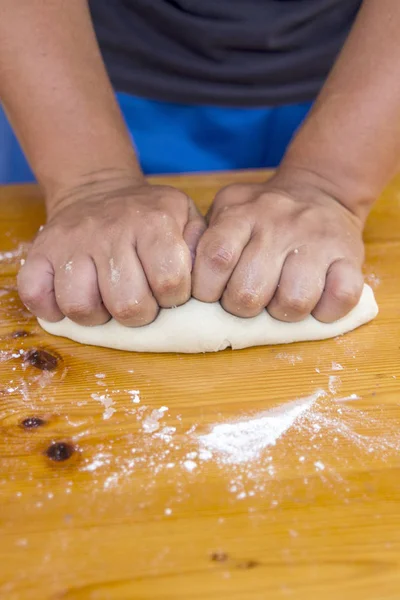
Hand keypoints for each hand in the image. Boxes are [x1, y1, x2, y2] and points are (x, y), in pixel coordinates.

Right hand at [18, 176, 204, 325]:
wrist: (99, 190)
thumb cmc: (150, 216)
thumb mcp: (186, 217)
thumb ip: (201, 247)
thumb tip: (206, 282)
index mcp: (154, 222)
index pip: (170, 282)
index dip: (174, 298)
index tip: (170, 292)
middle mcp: (110, 229)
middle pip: (127, 304)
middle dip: (139, 314)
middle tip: (140, 300)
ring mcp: (71, 242)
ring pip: (80, 306)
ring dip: (97, 316)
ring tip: (106, 302)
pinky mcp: (40, 252)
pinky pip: (35, 294)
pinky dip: (51, 308)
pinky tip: (70, 299)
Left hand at [192, 170, 364, 322]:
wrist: (321, 191)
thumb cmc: (263, 215)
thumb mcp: (228, 210)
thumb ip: (206, 240)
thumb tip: (184, 284)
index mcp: (241, 214)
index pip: (214, 259)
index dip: (207, 290)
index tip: (213, 295)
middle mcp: (278, 224)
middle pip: (248, 291)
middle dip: (243, 308)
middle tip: (249, 300)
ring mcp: (316, 240)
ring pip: (294, 300)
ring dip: (283, 313)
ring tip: (281, 301)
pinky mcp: (349, 255)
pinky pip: (340, 297)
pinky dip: (326, 312)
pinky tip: (316, 303)